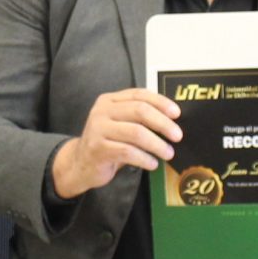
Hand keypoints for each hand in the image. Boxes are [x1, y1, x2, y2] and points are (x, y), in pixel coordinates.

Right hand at [50, 88, 181, 198]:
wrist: (80, 163)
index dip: (160, 102)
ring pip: (136, 133)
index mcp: (110, 100)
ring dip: (157, 144)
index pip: (139, 94)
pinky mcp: (98, 148)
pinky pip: (128, 152)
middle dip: (163, 123)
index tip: (177, 113)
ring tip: (168, 153)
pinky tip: (152, 163)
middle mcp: (102, 111)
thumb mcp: (120, 125)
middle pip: (140, 111)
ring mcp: (98, 129)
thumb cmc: (107, 143)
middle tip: (177, 136)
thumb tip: (172, 120)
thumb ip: (139, 119)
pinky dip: (144, 158)